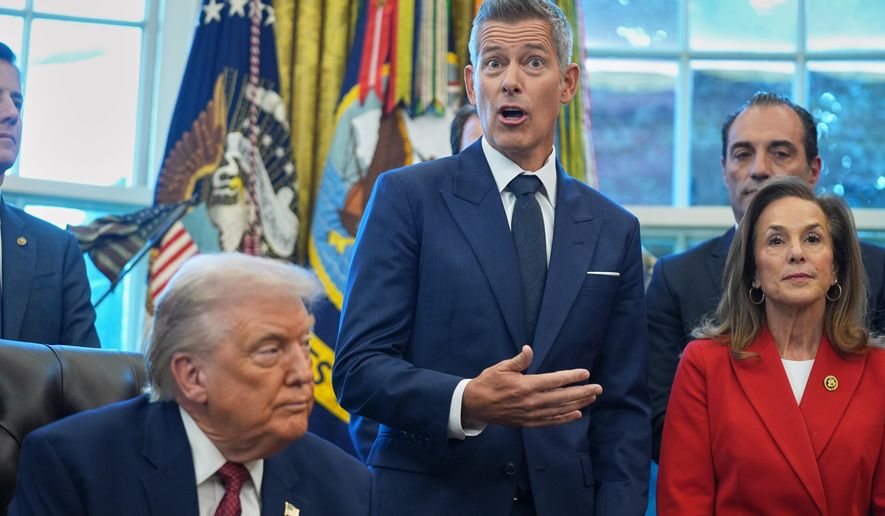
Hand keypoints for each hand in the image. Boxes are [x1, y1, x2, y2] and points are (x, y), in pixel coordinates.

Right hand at [461, 345, 601, 427]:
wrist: (475, 405)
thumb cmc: (488, 383)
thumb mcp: (501, 367)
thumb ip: (519, 360)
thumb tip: (529, 349)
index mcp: (526, 385)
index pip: (555, 380)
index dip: (572, 376)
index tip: (585, 373)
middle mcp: (532, 401)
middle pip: (562, 397)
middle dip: (582, 392)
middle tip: (598, 388)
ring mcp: (531, 414)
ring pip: (559, 409)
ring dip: (577, 404)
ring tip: (591, 398)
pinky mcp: (528, 423)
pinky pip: (550, 421)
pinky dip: (564, 418)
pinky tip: (575, 414)